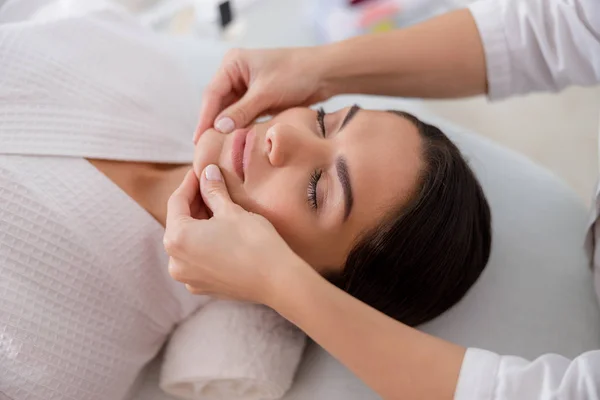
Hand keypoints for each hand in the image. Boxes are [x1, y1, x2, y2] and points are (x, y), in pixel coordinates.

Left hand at [164, 165, 305, 304]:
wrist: (277, 280)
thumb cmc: (254, 243)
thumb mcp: (231, 210)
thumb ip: (213, 190)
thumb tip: (207, 173)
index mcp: (177, 238)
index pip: (176, 202)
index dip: (189, 183)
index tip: (200, 171)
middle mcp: (175, 262)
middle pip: (180, 223)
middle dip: (194, 204)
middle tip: (210, 186)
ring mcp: (188, 278)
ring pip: (188, 243)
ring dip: (199, 225)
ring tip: (217, 208)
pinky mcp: (203, 287)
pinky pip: (198, 260)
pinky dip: (205, 245)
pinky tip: (222, 234)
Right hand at [194, 47, 330, 142]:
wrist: (324, 74)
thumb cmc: (296, 74)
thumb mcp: (265, 93)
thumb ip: (241, 111)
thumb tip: (218, 128)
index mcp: (232, 64)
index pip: (212, 94)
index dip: (205, 118)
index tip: (198, 139)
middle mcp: (236, 74)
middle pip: (219, 104)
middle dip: (214, 125)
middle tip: (206, 150)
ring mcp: (247, 87)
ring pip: (231, 112)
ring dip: (228, 129)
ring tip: (218, 151)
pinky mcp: (258, 99)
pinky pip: (244, 116)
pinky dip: (241, 128)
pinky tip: (236, 143)